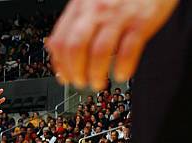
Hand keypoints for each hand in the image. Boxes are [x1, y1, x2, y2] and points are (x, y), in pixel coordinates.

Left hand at [46, 0, 178, 89]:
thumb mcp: (89, 1)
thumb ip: (73, 23)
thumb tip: (53, 48)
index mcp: (80, 8)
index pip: (60, 42)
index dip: (60, 65)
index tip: (65, 77)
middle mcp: (96, 11)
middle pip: (75, 48)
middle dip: (75, 72)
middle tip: (79, 83)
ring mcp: (118, 16)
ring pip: (99, 52)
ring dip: (95, 74)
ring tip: (97, 83)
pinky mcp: (141, 21)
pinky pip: (128, 49)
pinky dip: (123, 67)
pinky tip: (121, 74)